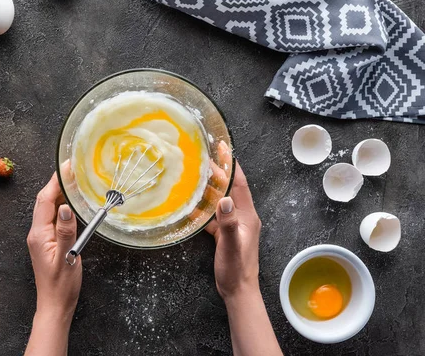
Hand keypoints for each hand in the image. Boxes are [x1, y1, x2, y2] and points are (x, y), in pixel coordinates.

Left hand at [27, 173, 81, 316]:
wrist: (55, 304)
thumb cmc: (61, 285)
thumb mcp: (67, 258)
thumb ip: (65, 231)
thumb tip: (64, 207)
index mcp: (39, 234)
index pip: (45, 200)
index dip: (55, 181)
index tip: (66, 166)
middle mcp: (37, 233)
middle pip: (44, 200)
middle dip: (56, 182)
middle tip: (71, 168)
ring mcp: (41, 237)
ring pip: (48, 207)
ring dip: (59, 192)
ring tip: (72, 180)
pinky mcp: (47, 242)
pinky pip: (52, 217)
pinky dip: (61, 205)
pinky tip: (71, 203)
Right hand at [205, 162, 260, 300]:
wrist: (238, 290)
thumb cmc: (236, 269)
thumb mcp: (230, 245)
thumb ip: (228, 223)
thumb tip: (225, 199)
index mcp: (247, 215)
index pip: (239, 184)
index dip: (231, 165)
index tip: (223, 148)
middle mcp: (243, 216)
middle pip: (231, 188)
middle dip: (220, 171)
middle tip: (206, 156)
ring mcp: (235, 224)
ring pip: (222, 199)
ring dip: (212, 187)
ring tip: (198, 174)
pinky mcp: (226, 233)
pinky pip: (216, 214)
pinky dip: (206, 206)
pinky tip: (193, 204)